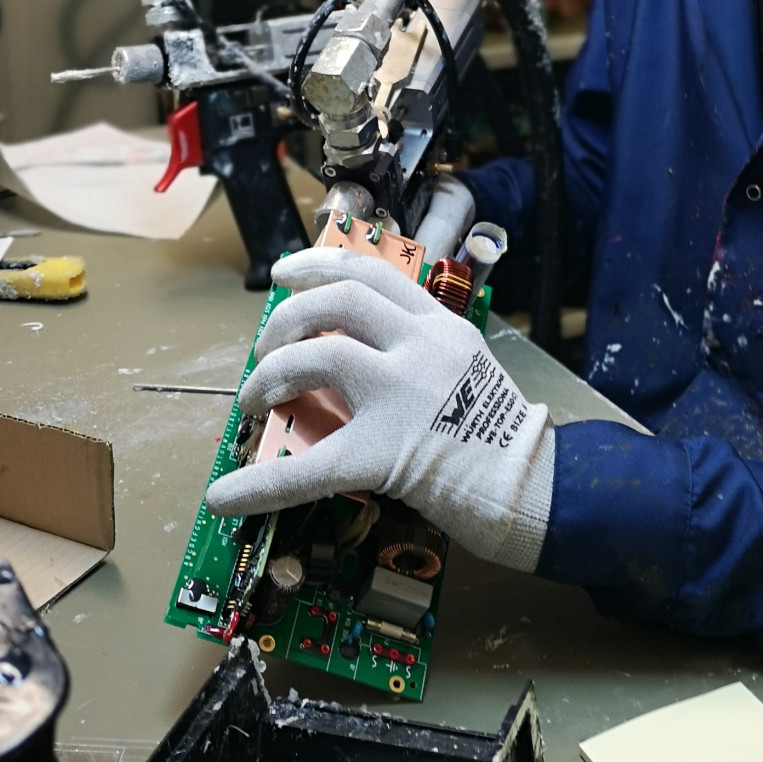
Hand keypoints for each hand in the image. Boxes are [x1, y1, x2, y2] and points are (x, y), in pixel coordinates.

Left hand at [206, 248, 553, 571]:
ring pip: (316, 356)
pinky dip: (258, 484)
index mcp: (441, 326)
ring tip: (256, 399)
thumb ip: (418, 354)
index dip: (319, 265)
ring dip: (270, 374)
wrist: (537, 487)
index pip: (372, 273)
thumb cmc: (502, 440)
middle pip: (336, 300)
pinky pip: (307, 465)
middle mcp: (422, 346)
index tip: (287, 272)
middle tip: (265, 349)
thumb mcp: (466, 370)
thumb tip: (349, 361)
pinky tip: (226, 496)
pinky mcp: (387, 452)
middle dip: (286, 318)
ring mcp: (404, 394)